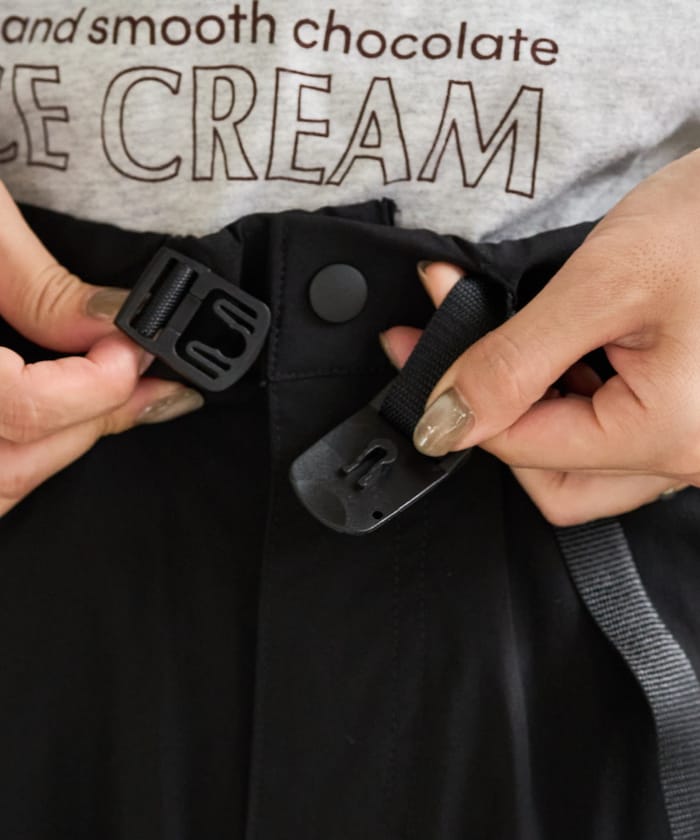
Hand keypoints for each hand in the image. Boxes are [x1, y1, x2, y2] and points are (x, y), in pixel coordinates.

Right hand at [0, 182, 202, 516]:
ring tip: (118, 405)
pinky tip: (55, 426)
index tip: (133, 350)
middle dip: (92, 425)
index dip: (92, 390)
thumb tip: (117, 327)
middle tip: (152, 387)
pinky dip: (17, 462)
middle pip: (7, 466)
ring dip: (59, 450)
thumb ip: (35, 285)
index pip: (16, 410)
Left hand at [379, 149, 699, 524]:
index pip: (524, 446)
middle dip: (499, 420)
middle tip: (463, 356)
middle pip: (555, 479)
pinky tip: (564, 350)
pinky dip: (572, 397)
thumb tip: (446, 420)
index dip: (459, 398)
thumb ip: (515, 360)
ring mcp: (695, 439)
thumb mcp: (605, 282)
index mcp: (671, 435)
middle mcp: (690, 454)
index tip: (417, 346)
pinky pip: (614, 431)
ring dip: (535, 410)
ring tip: (522, 341)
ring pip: (583, 463)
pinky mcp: (692, 413)